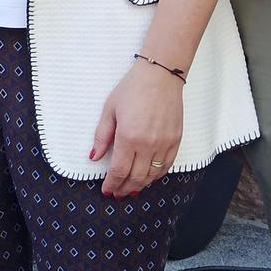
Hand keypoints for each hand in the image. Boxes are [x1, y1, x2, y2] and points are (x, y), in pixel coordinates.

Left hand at [92, 61, 183, 197]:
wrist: (160, 76)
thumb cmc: (132, 89)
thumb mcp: (109, 110)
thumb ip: (102, 136)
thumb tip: (94, 157)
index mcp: (128, 137)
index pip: (118, 170)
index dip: (111, 184)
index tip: (107, 190)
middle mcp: (147, 144)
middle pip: (135, 177)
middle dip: (125, 188)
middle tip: (118, 194)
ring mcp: (164, 144)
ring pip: (152, 175)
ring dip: (141, 185)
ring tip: (131, 189)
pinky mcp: (176, 140)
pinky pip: (167, 166)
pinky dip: (157, 176)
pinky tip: (149, 178)